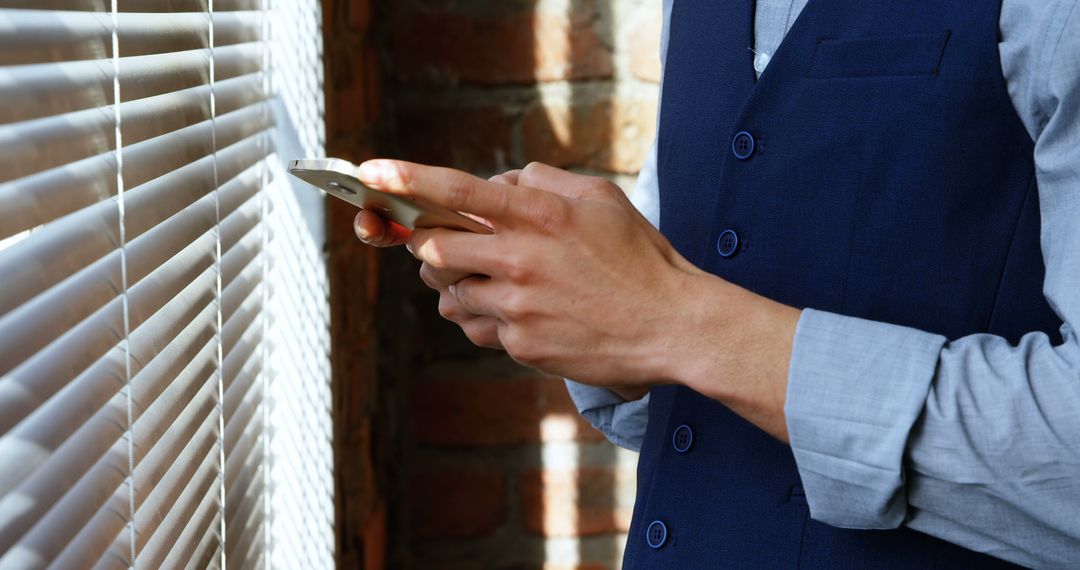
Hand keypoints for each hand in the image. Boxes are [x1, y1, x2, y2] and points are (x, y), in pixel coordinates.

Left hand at [358, 159, 699, 386]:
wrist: (671, 325)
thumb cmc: (639, 257)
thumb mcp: (600, 198)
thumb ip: (542, 182)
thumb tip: (498, 183)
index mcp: (539, 215)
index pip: (457, 191)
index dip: (406, 179)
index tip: (371, 172)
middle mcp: (520, 258)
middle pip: (434, 247)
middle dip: (428, 244)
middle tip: (443, 244)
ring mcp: (518, 306)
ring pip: (450, 294)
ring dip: (458, 285)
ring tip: (496, 282)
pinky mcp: (521, 344)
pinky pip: (478, 328)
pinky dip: (488, 318)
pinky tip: (522, 313)